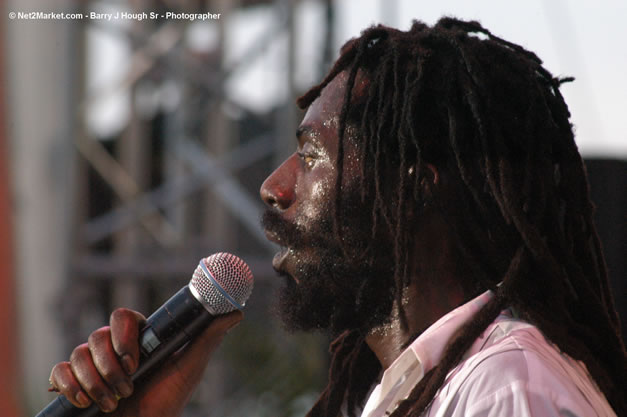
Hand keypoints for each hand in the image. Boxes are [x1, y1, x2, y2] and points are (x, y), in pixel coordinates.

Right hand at [49, 308, 242, 415]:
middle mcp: (112, 348)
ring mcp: (90, 365)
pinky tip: (86, 402)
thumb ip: (207, 339)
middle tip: (128, 387)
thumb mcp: (188, 369)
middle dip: (111, 366)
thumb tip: (235, 311)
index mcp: (138, 338)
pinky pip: (59, 372)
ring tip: (112, 403)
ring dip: (96, 382)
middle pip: (98, 335)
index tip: (135, 360)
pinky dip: (70, 386)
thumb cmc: (167, 400)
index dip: (124, 334)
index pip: (123, 315)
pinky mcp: (72, 384)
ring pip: (78, 354)